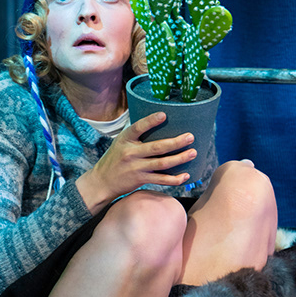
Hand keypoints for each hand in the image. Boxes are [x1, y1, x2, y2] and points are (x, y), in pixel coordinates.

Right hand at [76, 112, 195, 214]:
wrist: (102, 181)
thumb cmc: (116, 157)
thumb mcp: (121, 142)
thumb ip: (136, 134)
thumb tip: (160, 120)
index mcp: (125, 139)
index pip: (138, 127)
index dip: (151, 121)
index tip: (164, 115)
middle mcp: (130, 153)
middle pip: (157, 147)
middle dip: (176, 142)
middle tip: (190, 137)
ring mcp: (136, 167)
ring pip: (162, 163)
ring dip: (180, 158)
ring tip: (193, 153)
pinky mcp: (140, 180)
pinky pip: (160, 179)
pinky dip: (174, 179)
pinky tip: (185, 176)